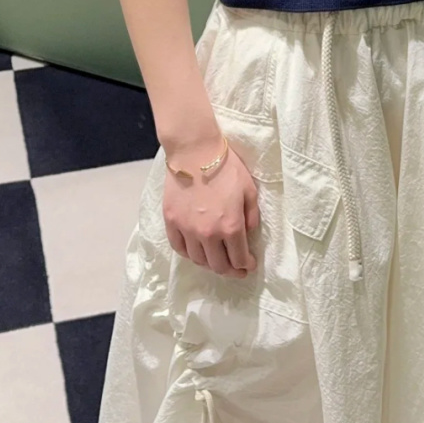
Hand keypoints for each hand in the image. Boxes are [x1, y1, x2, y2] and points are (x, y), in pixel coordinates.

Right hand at [163, 139, 260, 277]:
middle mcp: (208, 234)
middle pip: (218, 266)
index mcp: (231, 227)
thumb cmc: (226, 168)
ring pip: (198, 260)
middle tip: (236, 269)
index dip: (246, 265)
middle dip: (230, 271)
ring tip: (216, 259)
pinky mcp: (171, 222)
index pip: (239, 258)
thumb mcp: (249, 190)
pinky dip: (189, 254)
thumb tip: (248, 233)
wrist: (195, 152)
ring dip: (210, 264)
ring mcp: (187, 229)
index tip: (249, 265)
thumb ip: (252, 216)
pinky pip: (179, 248)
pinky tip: (196, 251)